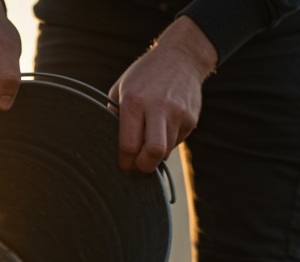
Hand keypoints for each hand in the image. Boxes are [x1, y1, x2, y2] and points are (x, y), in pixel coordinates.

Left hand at [109, 16, 217, 172]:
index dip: (125, 163)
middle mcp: (157, 108)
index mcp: (134, 102)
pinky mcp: (191, 119)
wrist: (182, 56)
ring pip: (165, 152)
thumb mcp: (122, 88)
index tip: (124, 164)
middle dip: (144, 167)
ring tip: (150, 139)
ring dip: (155, 155)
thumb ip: (115, 115)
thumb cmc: (145, 75)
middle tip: (138, 163)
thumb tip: (109, 142)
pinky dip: (168, 141)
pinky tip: (164, 125)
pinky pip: (176, 142)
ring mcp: (177, 114)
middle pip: (152, 154)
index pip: (129, 146)